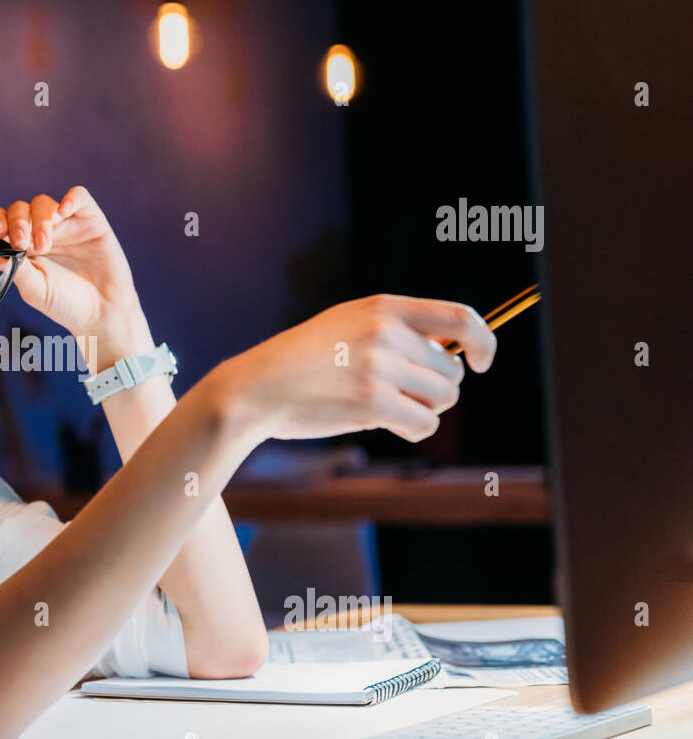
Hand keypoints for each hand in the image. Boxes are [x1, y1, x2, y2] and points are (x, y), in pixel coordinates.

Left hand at [0, 186, 140, 339]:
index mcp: (23, 247)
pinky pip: (79, 196)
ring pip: (44, 203)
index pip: (3, 223)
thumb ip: (17, 271)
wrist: (103, 313)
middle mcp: (41, 231)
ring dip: (40, 219)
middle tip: (21, 243)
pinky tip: (64, 211)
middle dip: (16, 223)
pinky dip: (70, 198)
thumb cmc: (67, 304)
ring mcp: (65, 224)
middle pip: (20, 209)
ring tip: (44, 245)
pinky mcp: (90, 220)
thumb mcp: (36, 291)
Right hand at [218, 293, 497, 444]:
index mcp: (383, 308)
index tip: (478, 362)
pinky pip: (423, 424)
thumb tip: (454, 352)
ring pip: (441, 399)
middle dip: (436, 389)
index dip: (483, 341)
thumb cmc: (302, 361)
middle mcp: (386, 333)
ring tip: (389, 408)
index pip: (460, 318)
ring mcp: (379, 368)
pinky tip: (388, 425)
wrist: (256, 388)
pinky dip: (413, 430)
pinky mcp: (372, 403)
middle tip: (403, 396)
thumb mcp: (347, 324)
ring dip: (423, 410)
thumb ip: (395, 329)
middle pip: (451, 370)